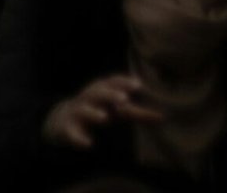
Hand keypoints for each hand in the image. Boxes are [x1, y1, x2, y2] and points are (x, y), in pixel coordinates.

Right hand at [42, 76, 162, 150]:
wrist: (63, 120)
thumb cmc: (97, 110)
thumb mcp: (116, 109)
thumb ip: (137, 112)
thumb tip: (163, 116)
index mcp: (100, 90)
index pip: (111, 82)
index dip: (124, 82)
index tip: (139, 85)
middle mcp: (88, 98)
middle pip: (97, 92)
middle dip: (110, 94)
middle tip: (124, 99)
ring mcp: (77, 113)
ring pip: (83, 109)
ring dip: (93, 112)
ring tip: (105, 118)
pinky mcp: (68, 129)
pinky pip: (72, 133)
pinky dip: (79, 137)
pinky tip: (88, 143)